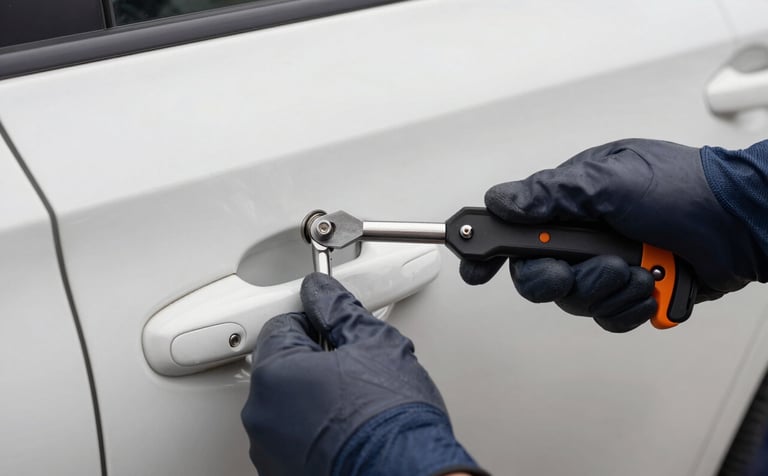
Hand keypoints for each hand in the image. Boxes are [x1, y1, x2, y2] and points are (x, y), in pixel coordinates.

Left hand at [241, 273, 485, 475]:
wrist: (408, 473)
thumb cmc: (393, 422)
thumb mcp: (375, 344)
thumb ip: (340, 310)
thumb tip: (324, 293)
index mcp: (275, 373)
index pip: (282, 324)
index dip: (315, 322)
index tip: (336, 329)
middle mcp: (261, 413)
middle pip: (281, 366)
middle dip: (313, 361)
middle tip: (353, 368)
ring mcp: (269, 448)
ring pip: (286, 405)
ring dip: (311, 399)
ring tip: (354, 404)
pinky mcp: (281, 473)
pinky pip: (292, 438)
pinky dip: (312, 432)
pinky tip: (346, 431)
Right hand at [461, 139, 763, 331]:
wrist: (740, 223)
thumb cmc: (685, 189)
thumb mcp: (610, 180)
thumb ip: (551, 194)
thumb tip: (502, 201)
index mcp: (570, 203)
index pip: (513, 227)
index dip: (488, 248)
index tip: (473, 265)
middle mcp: (583, 235)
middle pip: (536, 274)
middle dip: (557, 277)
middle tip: (576, 268)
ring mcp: (605, 265)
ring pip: (574, 301)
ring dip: (604, 289)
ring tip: (635, 268)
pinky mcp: (628, 292)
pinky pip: (608, 317)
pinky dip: (629, 306)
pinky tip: (649, 286)